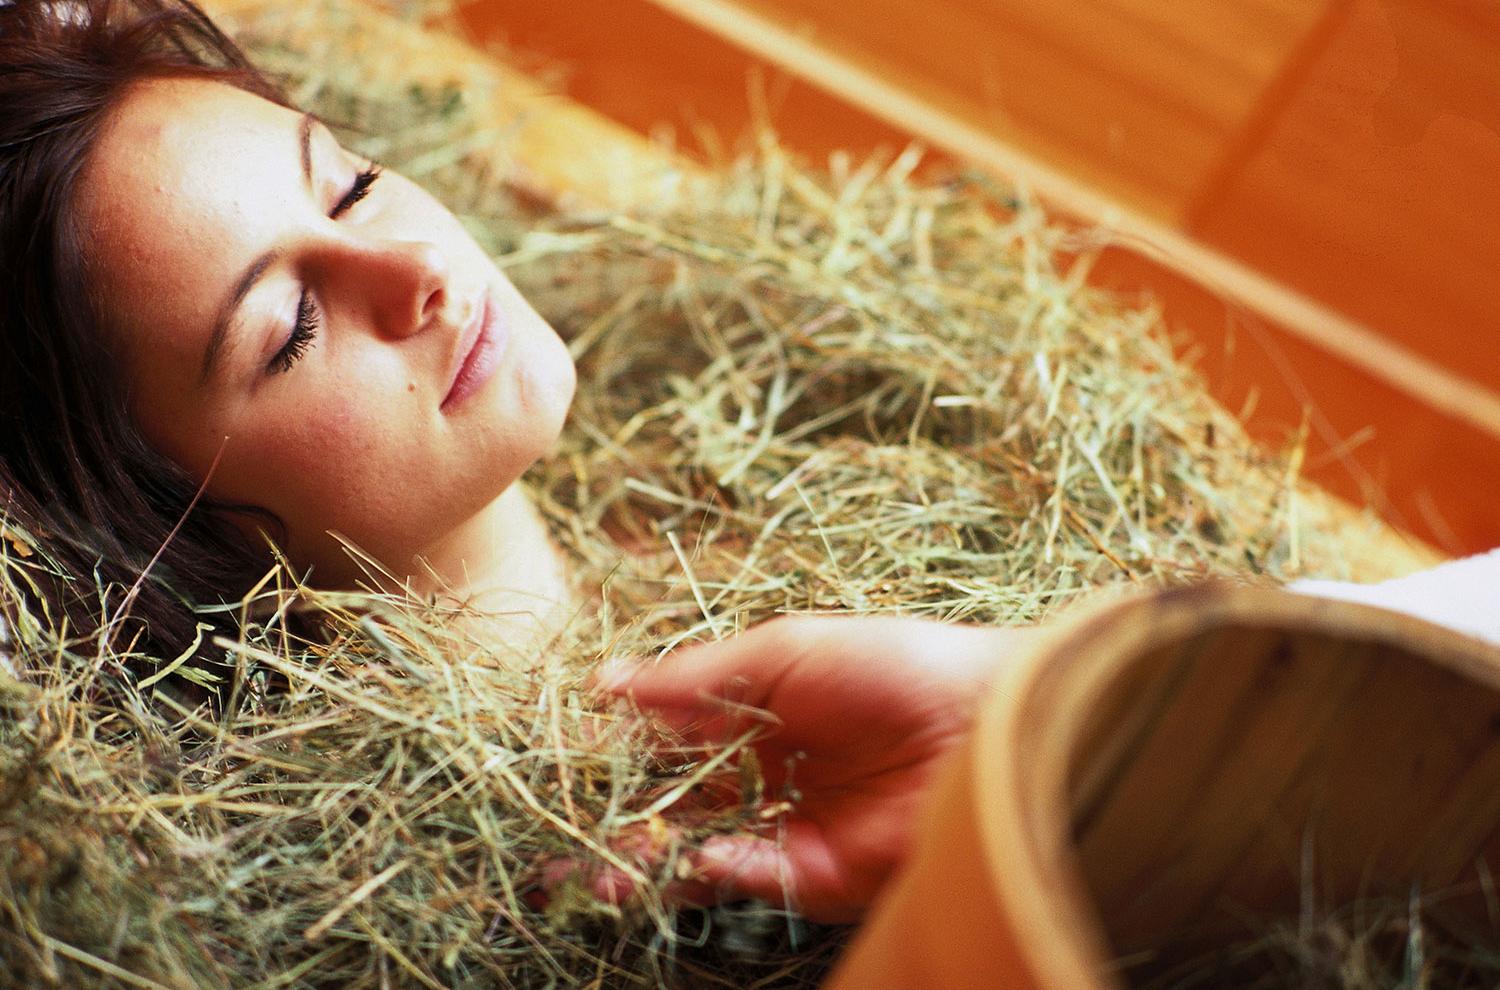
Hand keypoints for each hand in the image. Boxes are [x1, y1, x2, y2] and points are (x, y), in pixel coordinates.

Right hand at [596, 614, 1030, 921]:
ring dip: (641, 861)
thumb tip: (606, 682)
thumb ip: (695, 675)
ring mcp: (784, 826)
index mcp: (751, 712)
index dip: (613, 751)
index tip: (561, 758)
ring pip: (693, 851)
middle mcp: (760, 773)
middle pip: (667, 803)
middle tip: (553, 840)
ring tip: (589, 870)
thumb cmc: (892, 665)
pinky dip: (709, 872)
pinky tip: (688, 858)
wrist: (984, 723)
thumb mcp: (785, 650)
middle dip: (611, 821)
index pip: (663, 736)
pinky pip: (746, 879)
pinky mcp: (815, 875)